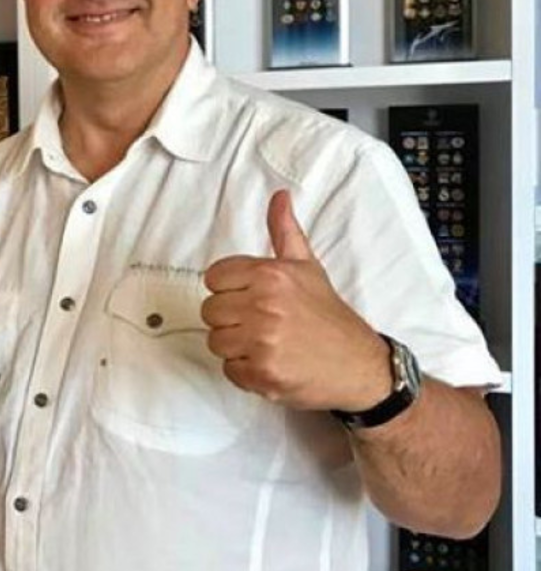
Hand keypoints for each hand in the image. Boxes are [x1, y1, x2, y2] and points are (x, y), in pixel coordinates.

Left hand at [200, 189, 389, 411]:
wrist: (360, 365)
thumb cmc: (328, 316)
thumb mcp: (307, 267)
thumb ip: (285, 231)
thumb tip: (279, 197)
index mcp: (270, 275)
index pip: (214, 278)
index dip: (229, 289)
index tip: (249, 298)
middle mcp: (264, 305)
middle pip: (210, 310)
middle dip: (231, 319)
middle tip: (260, 324)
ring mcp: (263, 341)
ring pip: (216, 340)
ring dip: (236, 346)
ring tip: (266, 343)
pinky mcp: (262, 373)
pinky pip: (229, 369)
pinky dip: (245, 371)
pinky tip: (270, 362)